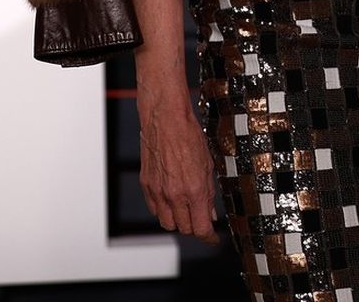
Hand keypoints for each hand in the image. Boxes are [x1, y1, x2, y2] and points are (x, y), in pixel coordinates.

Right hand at [138, 96, 219, 242]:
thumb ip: (209, 192)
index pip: (200, 228)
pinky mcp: (146, 186)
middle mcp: (174, 195)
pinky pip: (154, 209)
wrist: (166, 121)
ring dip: (178, 220)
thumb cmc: (189, 137)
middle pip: (183, 228)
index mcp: (194, 190)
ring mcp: (158, 192)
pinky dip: (164, 210)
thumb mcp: (209, 165)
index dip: (208, 236)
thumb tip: (210, 213)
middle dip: (194, 226)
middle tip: (201, 217)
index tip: (212, 237)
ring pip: (167, 223)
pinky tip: (172, 199)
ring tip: (187, 208)